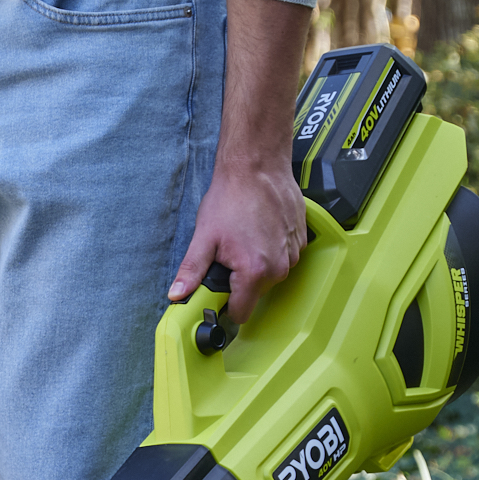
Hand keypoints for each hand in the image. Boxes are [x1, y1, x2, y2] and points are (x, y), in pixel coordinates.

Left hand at [169, 157, 306, 323]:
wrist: (257, 166)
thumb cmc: (231, 197)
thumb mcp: (204, 237)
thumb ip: (191, 271)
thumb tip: (177, 294)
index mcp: (254, 272)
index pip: (241, 312)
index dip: (226, 305)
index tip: (217, 292)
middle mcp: (279, 267)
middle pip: (255, 294)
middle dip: (239, 281)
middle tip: (228, 254)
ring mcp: (293, 253)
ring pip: (270, 275)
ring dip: (256, 264)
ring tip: (244, 238)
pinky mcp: (300, 239)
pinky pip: (283, 257)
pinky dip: (271, 249)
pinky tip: (260, 230)